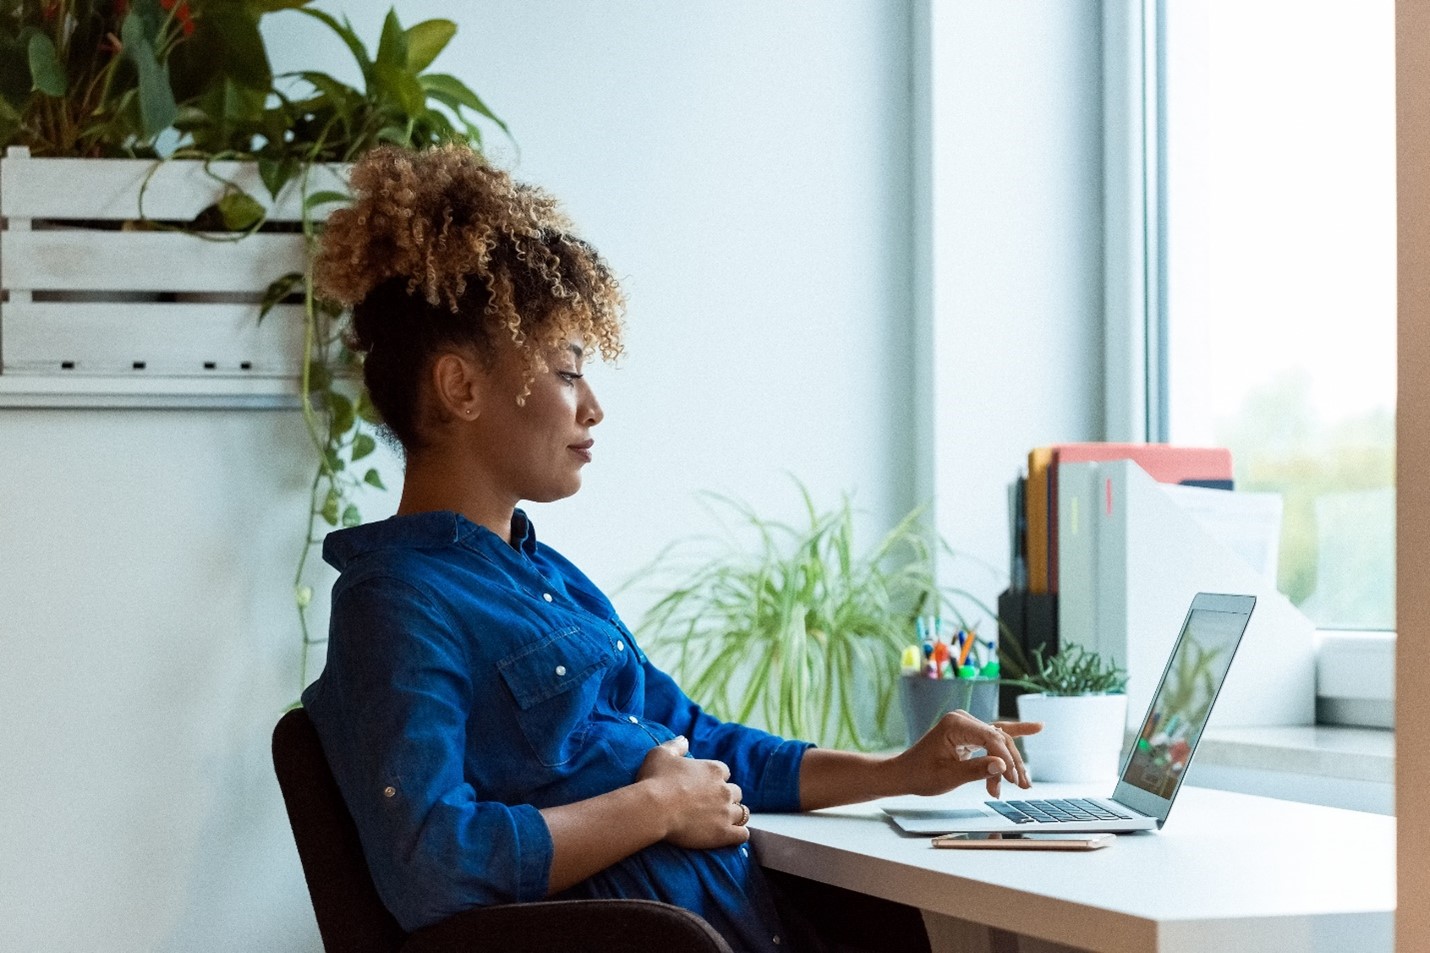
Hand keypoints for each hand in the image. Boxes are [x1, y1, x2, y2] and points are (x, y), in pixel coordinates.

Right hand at [636, 736, 748, 848]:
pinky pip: (743, 834)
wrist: (653, 809)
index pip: (725, 772)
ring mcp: (726, 812)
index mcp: (714, 770)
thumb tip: (684, 739)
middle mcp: (724, 790)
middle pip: (736, 792)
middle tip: (712, 805)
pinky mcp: (724, 833)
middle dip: (727, 798)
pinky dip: (739, 834)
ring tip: (721, 821)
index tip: (705, 786)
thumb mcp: (660, 753)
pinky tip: (730, 835)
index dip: (716, 779)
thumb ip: (676, 745)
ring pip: (741, 813)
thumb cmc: (655, 780)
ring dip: (733, 816)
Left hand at [892, 710, 1040, 797]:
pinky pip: (994, 737)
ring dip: (1011, 762)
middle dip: (1011, 764)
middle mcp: (963, 719)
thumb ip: (976, 770)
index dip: (1005, 759)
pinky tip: (1037, 728)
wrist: (904, 774)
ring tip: (1023, 784)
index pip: (991, 738)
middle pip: (999, 739)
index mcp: (955, 723)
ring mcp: (967, 725)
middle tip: (1022, 786)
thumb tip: (1003, 767)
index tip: (1012, 781)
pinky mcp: (969, 734)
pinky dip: (1014, 736)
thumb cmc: (921, 775)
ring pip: (999, 741)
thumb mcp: (948, 777)